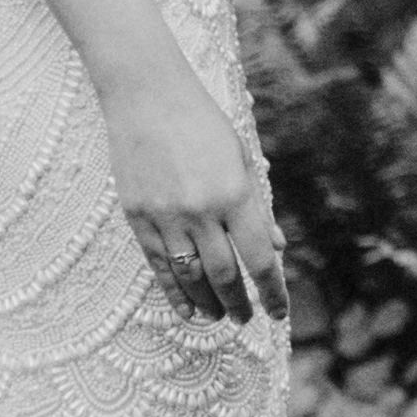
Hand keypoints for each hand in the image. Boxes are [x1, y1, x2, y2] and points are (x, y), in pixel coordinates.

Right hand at [106, 74, 284, 320]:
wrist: (147, 96)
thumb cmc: (203, 124)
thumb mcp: (241, 160)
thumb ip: (258, 208)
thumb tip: (276, 249)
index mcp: (234, 194)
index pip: (259, 258)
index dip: (272, 291)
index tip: (279, 313)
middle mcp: (201, 210)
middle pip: (224, 274)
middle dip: (238, 303)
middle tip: (245, 319)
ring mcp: (166, 215)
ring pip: (190, 276)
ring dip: (208, 302)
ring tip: (219, 316)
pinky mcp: (137, 216)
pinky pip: (158, 265)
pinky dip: (174, 291)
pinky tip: (186, 308)